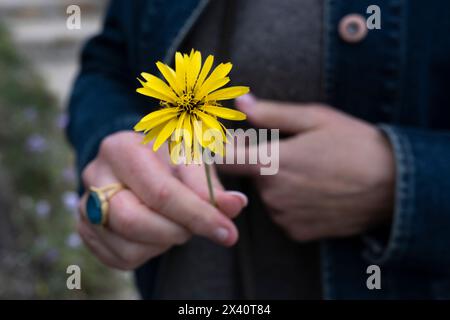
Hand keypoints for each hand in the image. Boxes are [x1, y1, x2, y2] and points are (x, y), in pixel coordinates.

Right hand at [78, 131, 246, 269]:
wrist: (135, 163)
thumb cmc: (167, 159)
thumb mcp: (191, 161)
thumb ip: (210, 185)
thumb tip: (235, 205)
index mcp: (121, 149)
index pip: (160, 192)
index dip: (198, 215)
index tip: (228, 232)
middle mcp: (95, 175)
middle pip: (134, 221)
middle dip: (176, 231)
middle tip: (195, 226)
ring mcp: (83, 205)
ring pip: (128, 245)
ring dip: (164, 243)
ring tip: (175, 224)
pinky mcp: (85, 230)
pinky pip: (120, 258)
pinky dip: (148, 253)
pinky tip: (157, 232)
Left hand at [220, 95, 394, 241]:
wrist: (393, 187)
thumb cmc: (355, 145)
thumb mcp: (315, 119)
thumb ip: (270, 113)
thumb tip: (240, 102)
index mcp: (270, 163)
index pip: (223, 159)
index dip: (217, 149)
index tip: (219, 142)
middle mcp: (271, 195)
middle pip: (250, 176)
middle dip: (262, 163)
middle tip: (294, 153)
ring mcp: (284, 217)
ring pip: (268, 195)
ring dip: (279, 184)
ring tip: (311, 172)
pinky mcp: (296, 232)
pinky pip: (282, 214)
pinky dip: (292, 203)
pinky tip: (315, 192)